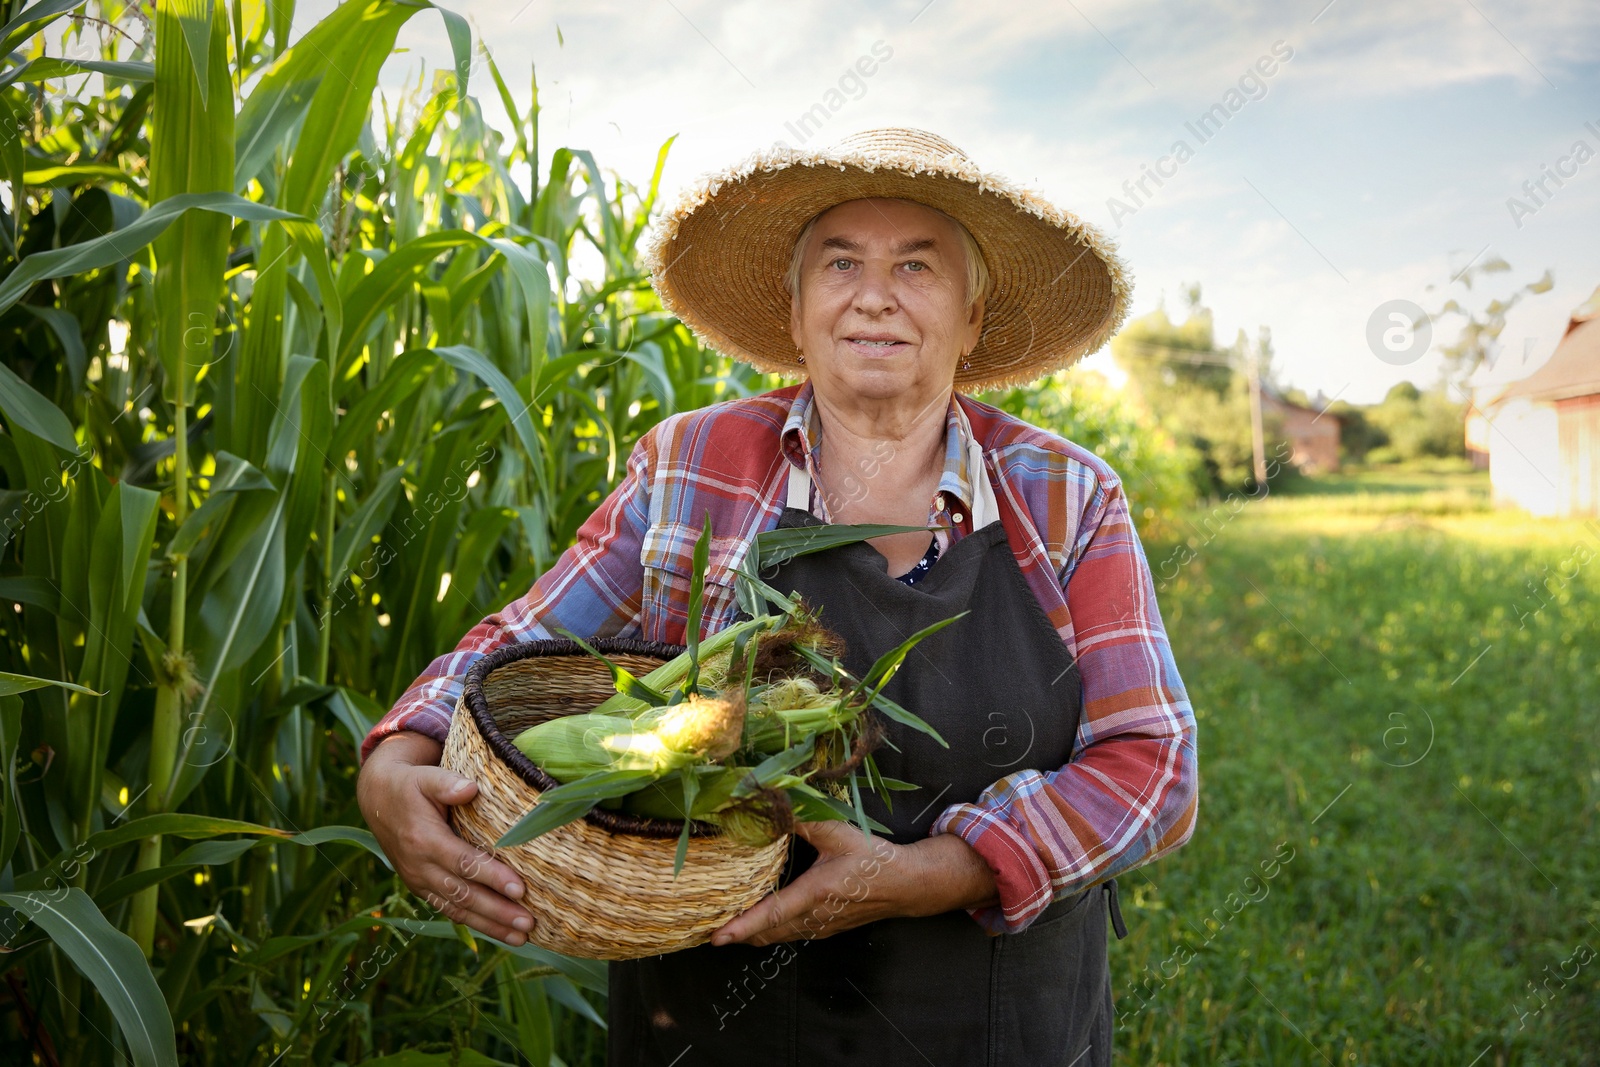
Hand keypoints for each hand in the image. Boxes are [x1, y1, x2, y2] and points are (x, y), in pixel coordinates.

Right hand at [357, 731, 534, 945]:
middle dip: (497, 911)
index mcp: (423, 840)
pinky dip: (475, 924)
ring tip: (522, 938)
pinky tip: (500, 933)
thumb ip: (447, 783)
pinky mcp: (422, 888)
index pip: (463, 862)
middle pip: (463, 894)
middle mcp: (420, 866)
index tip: (520, 889)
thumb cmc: (410, 785)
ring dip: (490, 925)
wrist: (378, 800)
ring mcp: (420, 881)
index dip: (492, 877)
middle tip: (529, 923)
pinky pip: (449, 910)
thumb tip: (471, 788)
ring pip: (458, 909)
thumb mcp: (425, 777)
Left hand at [709, 821, 998, 946]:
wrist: (908, 885)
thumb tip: (771, 806)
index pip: (771, 915)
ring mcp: (820, 927)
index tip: (717, 937)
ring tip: (726, 922)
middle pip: (766, 933)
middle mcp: (814, 917)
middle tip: (707, 924)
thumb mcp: (837, 832)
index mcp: (815, 893)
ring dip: (752, 933)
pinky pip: (790, 934)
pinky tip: (761, 918)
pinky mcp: (826, 929)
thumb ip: (802, 820)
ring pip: (778, 936)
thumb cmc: (874, 858)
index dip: (742, 927)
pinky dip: (770, 930)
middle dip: (737, 933)